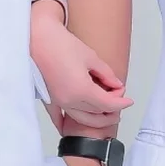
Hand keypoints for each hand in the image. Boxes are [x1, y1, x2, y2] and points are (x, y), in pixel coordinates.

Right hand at [30, 0, 131, 135]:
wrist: (36, 38)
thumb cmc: (60, 43)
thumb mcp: (91, 57)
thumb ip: (106, 74)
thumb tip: (116, 84)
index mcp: (82, 90)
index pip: (108, 104)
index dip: (121, 102)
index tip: (128, 99)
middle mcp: (69, 100)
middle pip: (96, 113)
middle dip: (111, 109)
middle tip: (119, 102)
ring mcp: (58, 101)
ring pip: (81, 117)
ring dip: (95, 118)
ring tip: (104, 113)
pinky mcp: (48, 98)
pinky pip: (57, 117)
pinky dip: (65, 123)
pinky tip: (68, 127)